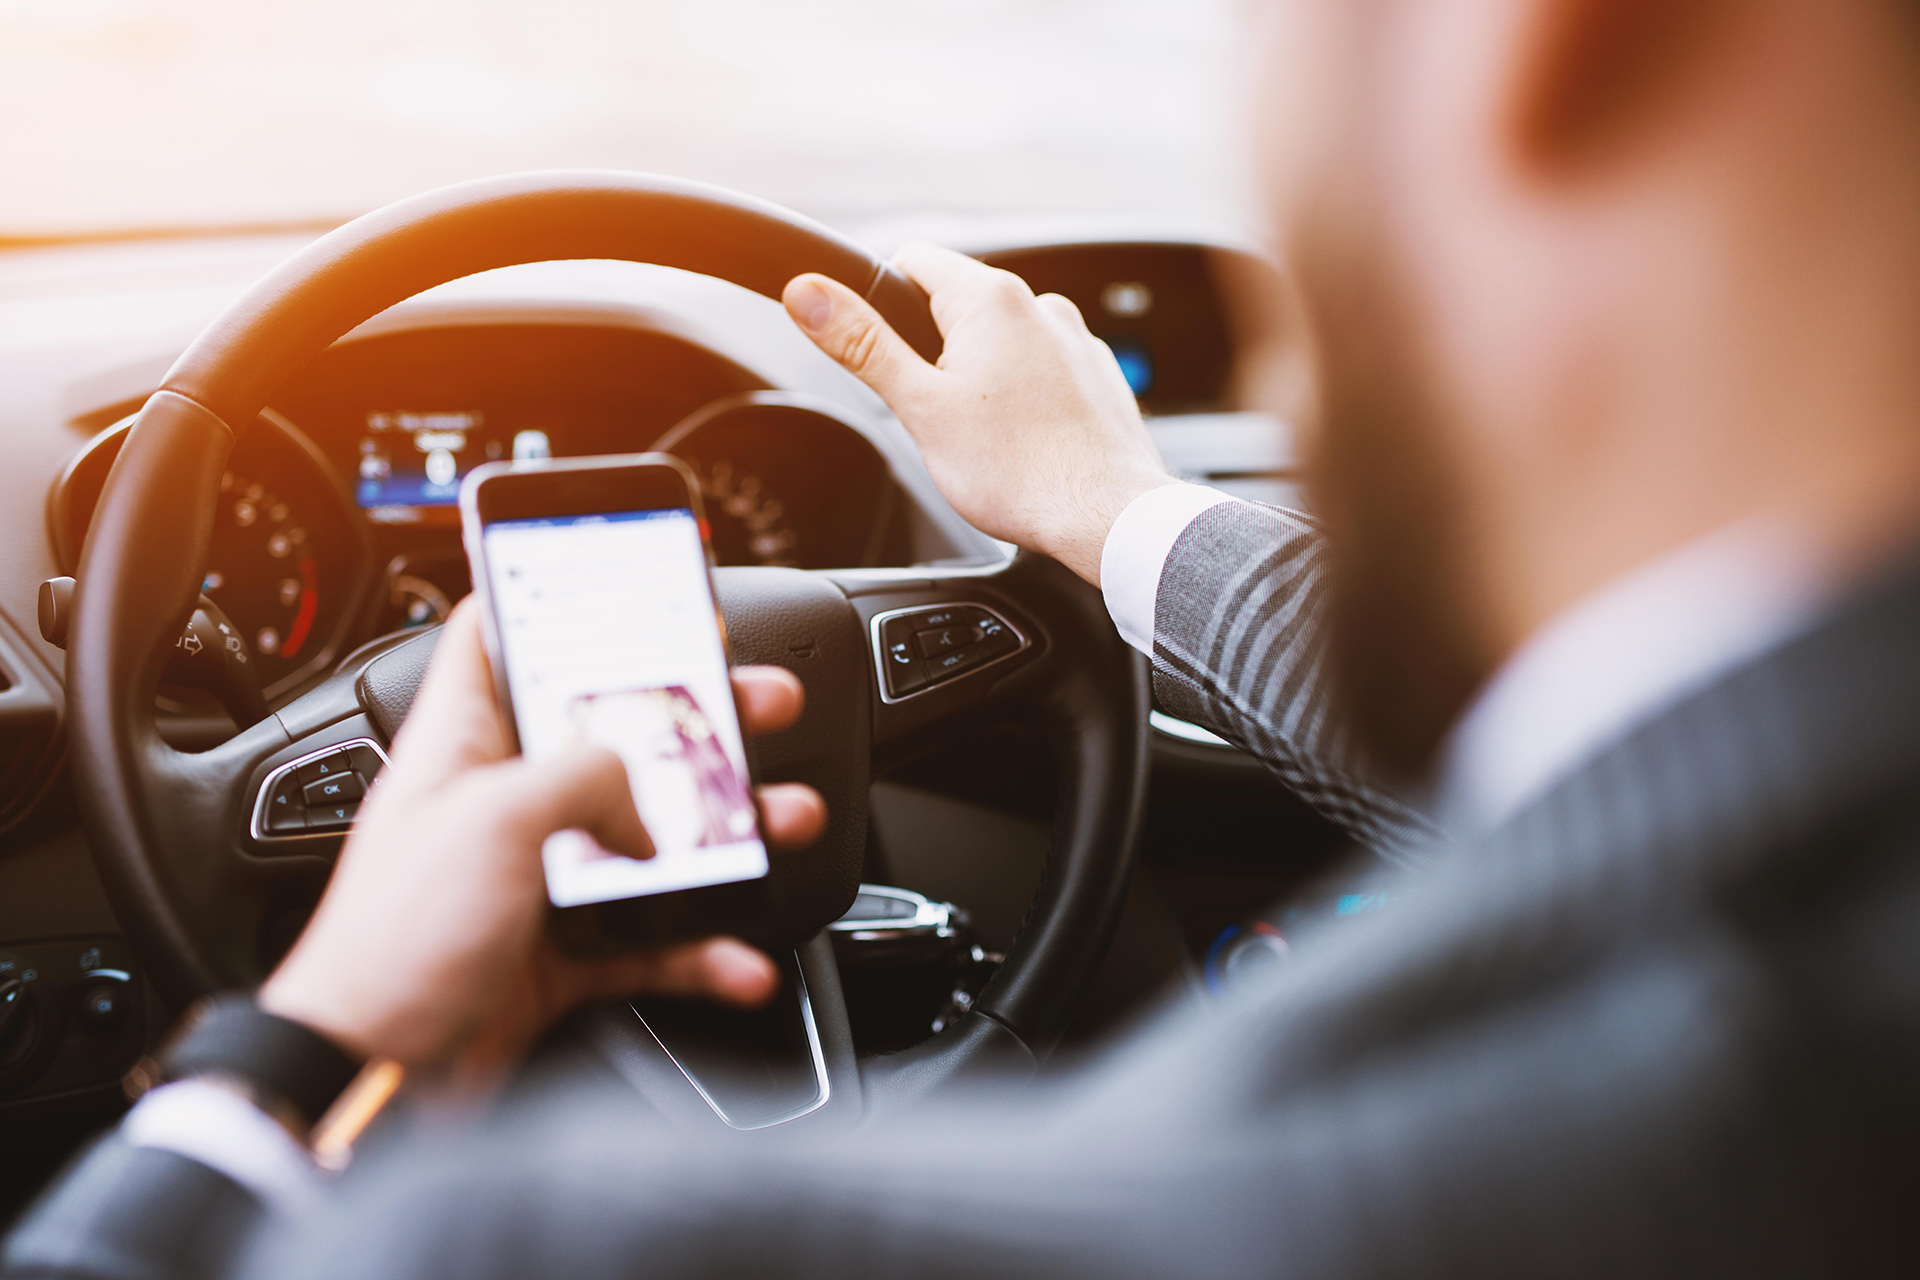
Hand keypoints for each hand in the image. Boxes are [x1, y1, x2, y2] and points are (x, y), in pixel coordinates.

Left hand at [258, 600, 825, 1091]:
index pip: (501, 640)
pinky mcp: (564, 953)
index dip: (562, 601)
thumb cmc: (394, 943)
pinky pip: (656, 939)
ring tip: (784, 818)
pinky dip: (705, 947)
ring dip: (727, 832)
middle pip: (616, 735)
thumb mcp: (495, 817)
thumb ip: (588, 775)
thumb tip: (650, 796)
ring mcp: (539, 880)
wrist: (374, 1081)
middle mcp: (505, 804)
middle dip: (697, 717)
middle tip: (758, 700)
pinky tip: (739, 955)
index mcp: (466, 747)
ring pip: (654, 837)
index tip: (633, 582)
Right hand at [784, 243, 1176, 585]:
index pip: (911, 260)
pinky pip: (1042, 369)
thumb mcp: (919, 408)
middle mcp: (1040, 305)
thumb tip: (808, 295)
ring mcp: (1075, 339)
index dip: (880, 302)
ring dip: (980, 375)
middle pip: (957, 304)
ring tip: (984, 437)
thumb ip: (862, 345)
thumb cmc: (1021, 473)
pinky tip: (1022, 442)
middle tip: (933, 413)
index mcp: (990, 298)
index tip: (878, 349)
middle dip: (933, 351)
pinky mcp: (1096, 375)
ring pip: (1002, 341)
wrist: (1107, 518)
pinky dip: (1024, 396)